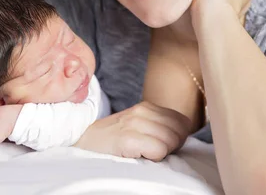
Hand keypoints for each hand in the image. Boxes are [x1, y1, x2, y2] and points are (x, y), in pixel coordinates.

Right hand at [74, 101, 190, 161]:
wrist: (81, 142)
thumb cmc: (112, 140)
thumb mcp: (137, 125)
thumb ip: (158, 126)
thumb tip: (184, 138)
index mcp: (147, 107)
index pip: (183, 121)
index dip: (178, 137)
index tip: (163, 145)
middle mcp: (142, 111)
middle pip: (180, 131)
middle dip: (173, 146)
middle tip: (154, 152)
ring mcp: (134, 123)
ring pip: (171, 141)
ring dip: (162, 153)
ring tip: (144, 154)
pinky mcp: (127, 139)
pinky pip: (158, 150)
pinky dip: (154, 158)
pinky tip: (140, 156)